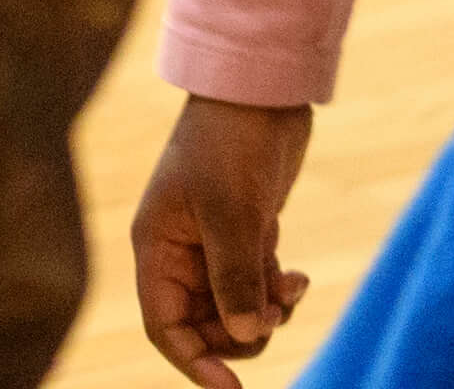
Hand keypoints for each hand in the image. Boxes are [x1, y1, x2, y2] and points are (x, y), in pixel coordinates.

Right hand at [131, 94, 320, 383]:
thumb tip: (245, 335)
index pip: (163, 324)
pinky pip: (255, 289)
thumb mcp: (232, 213)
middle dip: (240, 333)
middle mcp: (178, 252)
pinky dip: (277, 292)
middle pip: (201, 325)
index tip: (231, 387)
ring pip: (233, 311)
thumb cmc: (231, 144)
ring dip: (265, 312)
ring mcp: (211, 246)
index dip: (192, 360)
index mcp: (156, 246)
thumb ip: (235, 278)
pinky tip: (297, 275)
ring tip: (291, 287)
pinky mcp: (243, 237)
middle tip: (274, 313)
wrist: (261, 93)